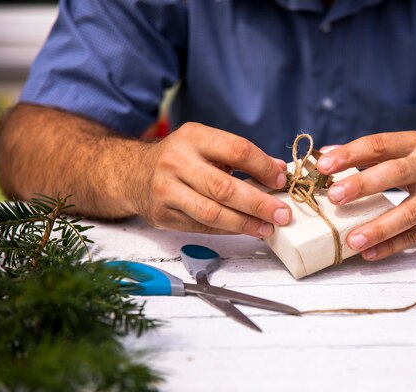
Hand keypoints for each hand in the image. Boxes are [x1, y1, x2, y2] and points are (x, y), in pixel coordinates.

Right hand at [132, 122, 291, 236]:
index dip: (264, 167)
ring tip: (268, 228)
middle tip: (283, 214)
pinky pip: (202, 227)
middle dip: (259, 203)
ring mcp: (166, 190)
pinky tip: (246, 230)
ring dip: (245, 223)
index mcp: (194, 137)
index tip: (282, 180)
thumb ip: (241, 156)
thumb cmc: (180, 158)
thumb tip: (279, 170)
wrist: (132, 172)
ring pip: (213, 212)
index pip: (237, 150)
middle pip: (225, 187)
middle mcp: (176, 162)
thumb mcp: (206, 145)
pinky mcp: (163, 215)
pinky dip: (228, 230)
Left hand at [316, 131, 415, 260]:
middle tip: (335, 197)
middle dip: (363, 185)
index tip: (323, 165)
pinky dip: (392, 246)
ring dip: (378, 227)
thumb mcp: (405, 149)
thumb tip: (325, 154)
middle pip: (394, 174)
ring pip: (408, 212)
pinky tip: (369, 253)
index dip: (350, 154)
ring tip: (352, 239)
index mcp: (413, 144)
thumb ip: (368, 153)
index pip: (378, 145)